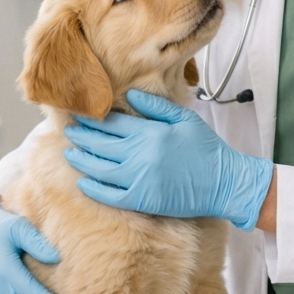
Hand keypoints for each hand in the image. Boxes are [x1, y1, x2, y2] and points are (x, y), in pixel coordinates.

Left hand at [64, 90, 273, 230]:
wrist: (224, 182)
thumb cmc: (206, 149)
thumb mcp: (185, 119)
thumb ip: (155, 107)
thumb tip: (130, 94)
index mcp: (151, 132)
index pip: (113, 123)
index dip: (94, 119)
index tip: (82, 114)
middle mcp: (141, 154)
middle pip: (101, 143)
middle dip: (82, 136)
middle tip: (69, 130)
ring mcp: (139, 179)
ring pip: (99, 168)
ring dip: (82, 159)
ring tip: (70, 153)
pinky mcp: (142, 199)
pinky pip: (109, 195)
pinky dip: (93, 188)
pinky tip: (83, 182)